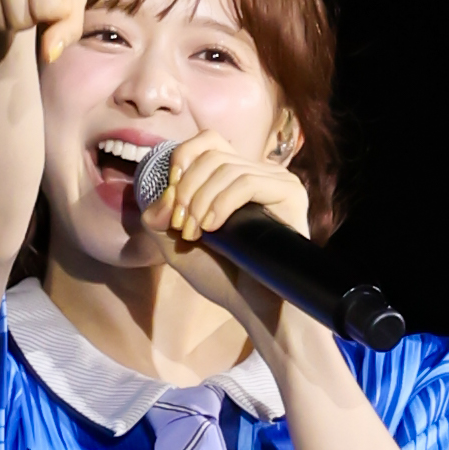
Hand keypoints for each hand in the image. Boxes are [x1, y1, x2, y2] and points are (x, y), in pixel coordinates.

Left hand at [136, 131, 312, 336]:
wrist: (256, 308)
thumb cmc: (224, 279)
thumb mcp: (177, 247)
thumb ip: (159, 219)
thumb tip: (159, 197)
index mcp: (236, 178)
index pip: (207, 142)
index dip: (182, 161)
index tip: (170, 202)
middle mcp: (258, 173)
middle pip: (212, 154)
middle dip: (186, 190)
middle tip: (181, 228)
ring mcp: (276, 180)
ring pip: (226, 167)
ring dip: (199, 201)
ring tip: (195, 235)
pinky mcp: (289, 193)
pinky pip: (247, 182)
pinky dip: (221, 203)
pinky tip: (212, 228)